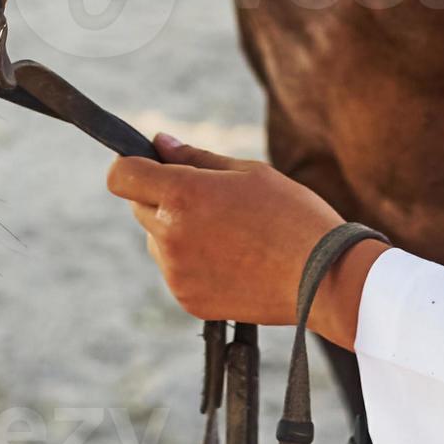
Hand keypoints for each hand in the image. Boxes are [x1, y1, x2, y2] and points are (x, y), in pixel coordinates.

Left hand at [106, 131, 391, 344]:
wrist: (322, 278)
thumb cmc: (292, 215)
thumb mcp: (249, 172)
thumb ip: (196, 157)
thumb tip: (161, 143)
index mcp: (182, 195)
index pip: (121, 176)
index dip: (131, 165)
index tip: (149, 164)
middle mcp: (170, 234)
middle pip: (139, 206)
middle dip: (161, 196)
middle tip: (208, 199)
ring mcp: (176, 272)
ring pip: (156, 240)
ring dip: (175, 230)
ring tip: (228, 233)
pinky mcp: (186, 299)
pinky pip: (174, 270)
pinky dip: (191, 261)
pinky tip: (231, 259)